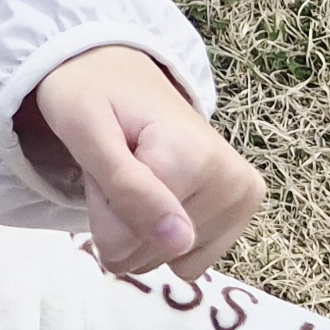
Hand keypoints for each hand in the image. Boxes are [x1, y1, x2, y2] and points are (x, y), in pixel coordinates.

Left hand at [19, 45, 264, 278]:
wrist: (121, 69)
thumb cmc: (94, 94)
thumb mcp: (86, 131)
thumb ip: (127, 188)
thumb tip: (181, 243)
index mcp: (196, 160)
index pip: (123, 241)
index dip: (100, 208)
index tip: (104, 163)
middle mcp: (234, 184)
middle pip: (149, 254)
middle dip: (120, 217)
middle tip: (119, 165)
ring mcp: (243, 199)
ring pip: (167, 259)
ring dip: (139, 224)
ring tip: (138, 170)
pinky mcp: (242, 211)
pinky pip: (188, 260)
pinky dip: (164, 234)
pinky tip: (163, 189)